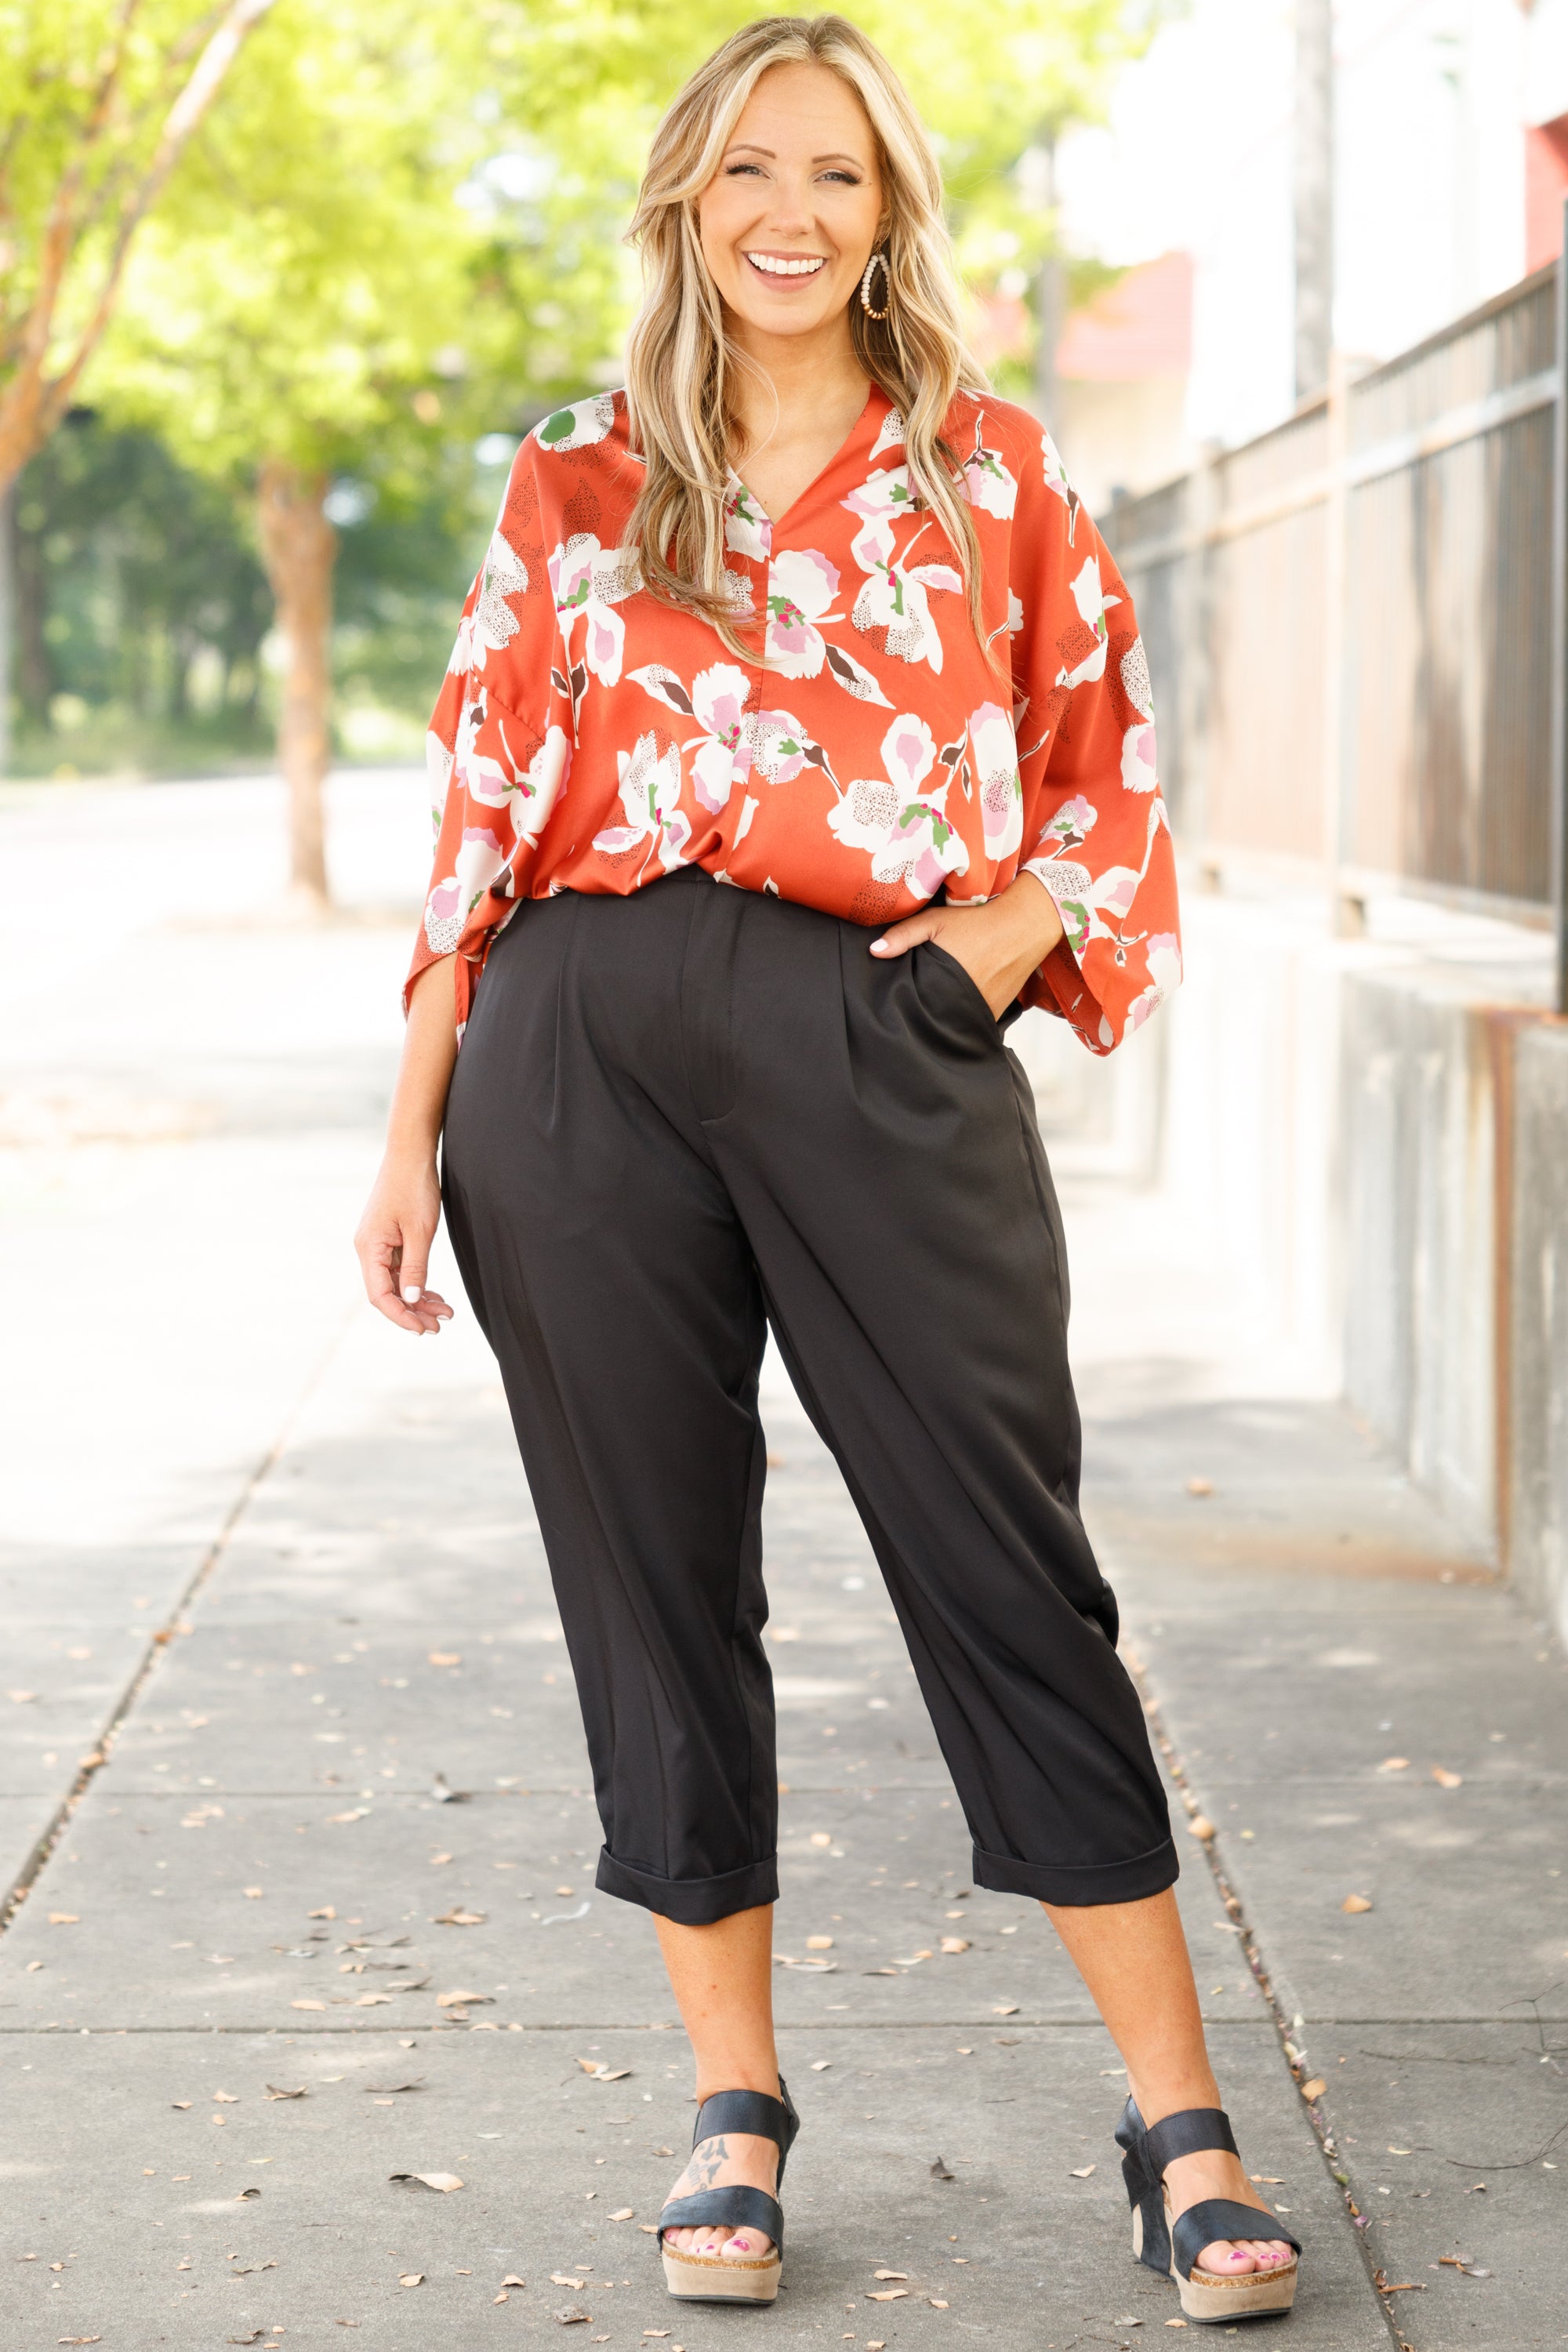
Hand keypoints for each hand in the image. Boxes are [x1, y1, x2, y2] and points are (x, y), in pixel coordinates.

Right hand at [354, 1152, 454, 1334]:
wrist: (410, 1154)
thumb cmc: (415, 1187)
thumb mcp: (420, 1231)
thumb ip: (416, 1267)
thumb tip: (412, 1300)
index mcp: (370, 1248)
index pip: (380, 1295)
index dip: (401, 1316)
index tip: (423, 1329)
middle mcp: (368, 1249)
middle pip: (387, 1292)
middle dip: (413, 1312)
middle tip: (440, 1326)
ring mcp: (377, 1244)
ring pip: (396, 1283)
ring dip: (418, 1300)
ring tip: (444, 1314)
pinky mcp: (388, 1238)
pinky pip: (400, 1269)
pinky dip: (417, 1282)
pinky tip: (435, 1295)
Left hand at [869, 870, 1064, 1018]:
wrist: (1023, 926)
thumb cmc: (976, 922)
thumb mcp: (936, 921)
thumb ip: (904, 935)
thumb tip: (874, 952)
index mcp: (943, 983)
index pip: (915, 1007)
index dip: (903, 1007)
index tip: (894, 1004)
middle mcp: (961, 1003)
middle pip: (933, 1018)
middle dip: (923, 1014)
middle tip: (913, 1006)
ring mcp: (980, 1012)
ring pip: (953, 1023)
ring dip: (943, 1018)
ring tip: (934, 1006)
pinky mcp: (995, 1014)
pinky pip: (972, 1022)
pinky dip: (963, 1017)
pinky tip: (955, 1006)